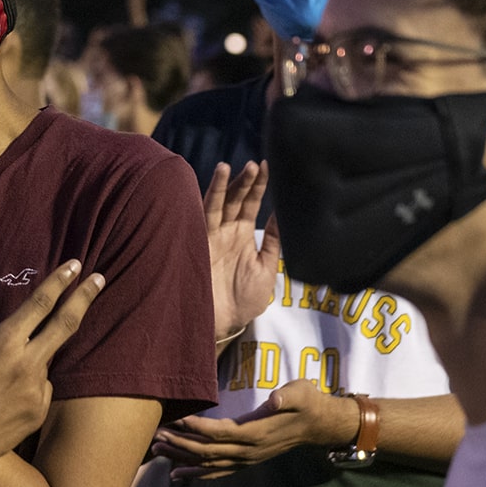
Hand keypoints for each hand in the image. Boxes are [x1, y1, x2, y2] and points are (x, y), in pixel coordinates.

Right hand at [0, 260, 105, 480]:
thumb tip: (12, 346)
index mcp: (2, 342)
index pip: (40, 303)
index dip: (60, 281)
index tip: (75, 265)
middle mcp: (26, 364)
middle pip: (66, 323)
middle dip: (85, 297)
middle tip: (100, 278)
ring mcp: (36, 392)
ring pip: (44, 364)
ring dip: (30, 363)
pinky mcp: (38, 414)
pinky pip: (40, 391)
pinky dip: (28, 390)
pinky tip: (2, 404)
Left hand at [151, 379, 344, 479]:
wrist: (319, 424)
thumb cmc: (307, 401)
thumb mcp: (300, 391)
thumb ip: (287, 396)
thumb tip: (275, 399)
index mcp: (256, 432)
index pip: (219, 433)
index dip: (195, 428)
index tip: (173, 419)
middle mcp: (248, 451)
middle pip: (207, 452)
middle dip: (179, 444)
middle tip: (155, 436)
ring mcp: (247, 459)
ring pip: (208, 464)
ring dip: (181, 459)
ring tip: (156, 452)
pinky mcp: (246, 461)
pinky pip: (217, 472)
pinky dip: (195, 474)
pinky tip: (176, 474)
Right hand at [204, 161, 279, 340]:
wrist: (222, 322)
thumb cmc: (243, 299)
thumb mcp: (267, 268)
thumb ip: (275, 243)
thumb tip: (286, 216)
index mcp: (243, 234)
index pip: (251, 203)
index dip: (259, 185)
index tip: (269, 165)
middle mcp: (226, 231)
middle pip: (236, 198)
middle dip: (245, 181)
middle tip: (256, 163)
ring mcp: (211, 235)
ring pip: (218, 203)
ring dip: (225, 185)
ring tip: (231, 166)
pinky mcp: (199, 241)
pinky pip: (202, 216)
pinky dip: (208, 199)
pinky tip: (213, 185)